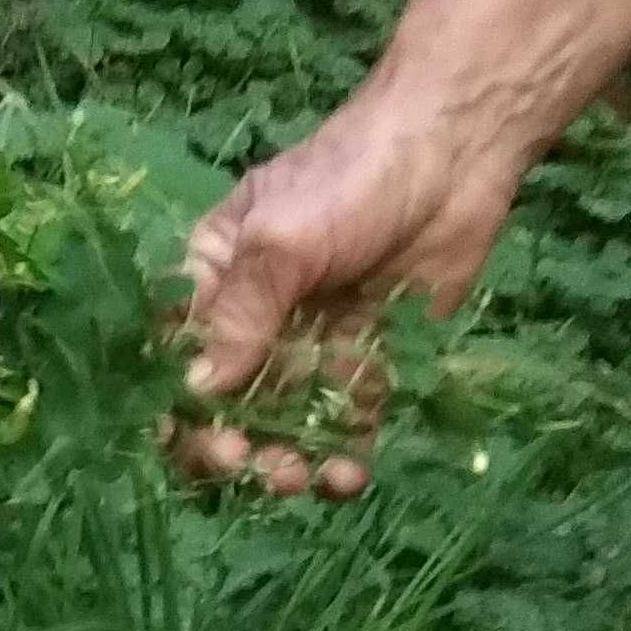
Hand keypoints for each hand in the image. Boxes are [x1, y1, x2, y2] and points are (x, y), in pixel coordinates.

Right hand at [173, 75, 525, 493]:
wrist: (456, 150)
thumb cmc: (350, 177)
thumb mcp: (280, 241)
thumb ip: (240, 317)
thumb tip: (197, 390)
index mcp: (212, 277)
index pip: (173, 353)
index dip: (174, 406)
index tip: (194, 439)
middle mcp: (255, 316)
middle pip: (224, 400)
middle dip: (228, 442)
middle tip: (250, 464)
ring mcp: (312, 340)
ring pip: (282, 420)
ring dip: (282, 459)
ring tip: (298, 480)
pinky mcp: (370, 358)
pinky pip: (345, 420)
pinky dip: (342, 454)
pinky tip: (349, 475)